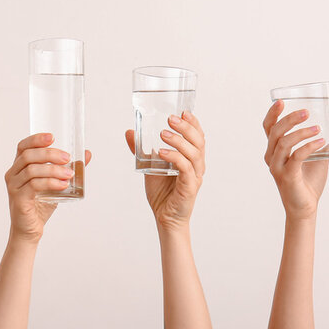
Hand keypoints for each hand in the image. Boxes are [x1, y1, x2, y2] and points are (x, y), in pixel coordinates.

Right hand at [4, 133, 91, 241]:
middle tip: (67, 158)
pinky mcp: (18, 199)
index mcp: (19, 167)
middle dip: (50, 154)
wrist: (30, 229)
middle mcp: (13, 174)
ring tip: (69, 174)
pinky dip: (50, 183)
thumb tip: (86, 153)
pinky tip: (63, 185)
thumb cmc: (40, 205)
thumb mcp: (56, 183)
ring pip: (32, 170)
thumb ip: (68, 168)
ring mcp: (14, 187)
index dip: (36, 139)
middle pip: (29, 156)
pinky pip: (34, 185)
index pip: (23, 147)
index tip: (53, 137)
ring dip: (53, 170)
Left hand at [125, 112, 205, 230]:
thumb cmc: (162, 192)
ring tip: (163, 134)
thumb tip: (129, 132)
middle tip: (170, 118)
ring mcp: (195, 177)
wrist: (164, 217)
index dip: (193, 123)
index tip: (183, 112)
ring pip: (194, 153)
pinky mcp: (189, 187)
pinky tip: (161, 153)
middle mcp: (197, 166)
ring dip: (179, 141)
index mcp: (192, 158)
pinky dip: (175, 158)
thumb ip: (141, 149)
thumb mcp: (150, 165)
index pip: (198, 137)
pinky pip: (185, 169)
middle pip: (199, 142)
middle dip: (186, 127)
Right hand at [263, 101, 328, 217]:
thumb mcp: (319, 156)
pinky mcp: (287, 176)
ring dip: (301, 132)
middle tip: (306, 112)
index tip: (282, 101)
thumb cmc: (308, 181)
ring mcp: (277, 167)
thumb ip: (325, 139)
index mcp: (275, 150)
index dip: (272, 114)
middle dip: (289, 119)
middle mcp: (272, 157)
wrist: (305, 207)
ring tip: (317, 128)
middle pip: (275, 132)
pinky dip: (309, 147)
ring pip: (283, 142)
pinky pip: (296, 157)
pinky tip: (321, 142)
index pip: (268, 128)